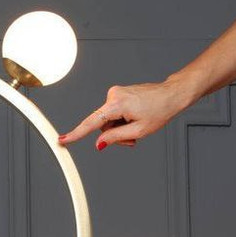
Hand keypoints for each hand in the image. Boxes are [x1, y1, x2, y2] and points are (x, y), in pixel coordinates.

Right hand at [58, 79, 189, 149]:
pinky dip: (123, 120)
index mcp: (116, 104)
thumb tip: (99, 143)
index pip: (91, 123)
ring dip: (121, 127)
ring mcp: (115, 93)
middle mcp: (112, 95)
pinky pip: (114, 113)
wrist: (172, 94)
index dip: (76, 134)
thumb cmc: (160, 109)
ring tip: (138, 124)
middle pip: (103, 125)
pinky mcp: (119, 94)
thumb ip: (115, 137)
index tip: (62, 140)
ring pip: (109, 120)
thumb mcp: (139, 130)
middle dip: (115, 134)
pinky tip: (136, 117)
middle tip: (133, 136)